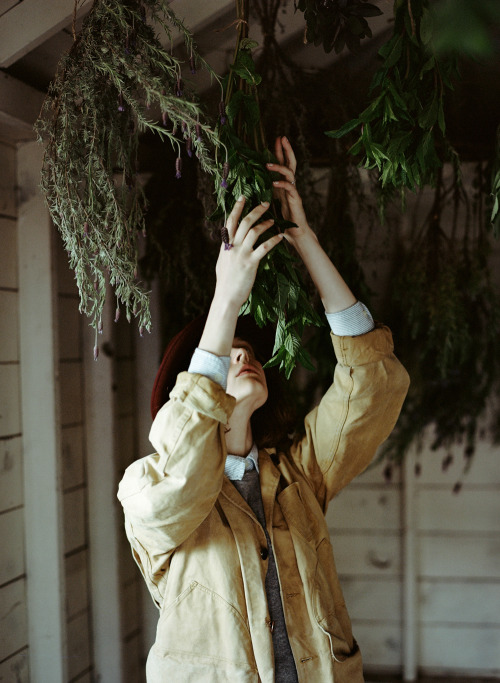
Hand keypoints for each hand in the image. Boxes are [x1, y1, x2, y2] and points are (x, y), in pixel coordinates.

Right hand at [214, 196, 283, 310]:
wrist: (226, 297)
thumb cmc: (225, 281)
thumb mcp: (223, 261)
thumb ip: (226, 249)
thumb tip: (227, 241)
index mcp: (226, 245)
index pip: (231, 221)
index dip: (237, 208)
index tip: (243, 197)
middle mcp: (233, 247)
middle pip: (245, 223)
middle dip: (256, 210)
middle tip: (265, 203)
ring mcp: (242, 254)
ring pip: (254, 232)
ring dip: (265, 223)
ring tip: (273, 219)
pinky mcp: (251, 264)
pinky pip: (264, 248)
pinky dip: (273, 240)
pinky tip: (280, 236)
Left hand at [266, 136, 311, 243]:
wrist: (294, 233)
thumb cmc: (282, 220)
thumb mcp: (270, 203)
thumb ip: (264, 192)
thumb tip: (250, 185)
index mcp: (283, 185)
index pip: (283, 164)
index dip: (280, 152)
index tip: (275, 140)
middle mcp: (290, 185)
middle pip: (290, 163)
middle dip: (286, 150)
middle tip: (281, 138)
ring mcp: (293, 191)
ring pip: (289, 173)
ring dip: (279, 167)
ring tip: (268, 163)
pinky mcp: (296, 200)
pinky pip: (290, 188)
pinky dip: (281, 184)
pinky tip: (274, 183)